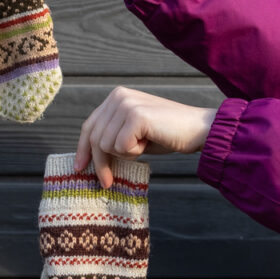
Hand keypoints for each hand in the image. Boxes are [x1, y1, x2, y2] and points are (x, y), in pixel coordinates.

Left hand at [76, 86, 217, 187]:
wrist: (200, 130)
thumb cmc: (168, 135)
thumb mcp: (133, 134)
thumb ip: (112, 137)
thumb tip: (88, 157)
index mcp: (116, 97)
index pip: (90, 126)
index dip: (82, 149)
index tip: (79, 168)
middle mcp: (118, 96)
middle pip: (94, 138)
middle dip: (101, 163)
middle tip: (107, 182)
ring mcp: (126, 104)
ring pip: (106, 144)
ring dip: (125, 154)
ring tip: (144, 144)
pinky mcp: (136, 116)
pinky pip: (121, 147)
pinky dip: (135, 152)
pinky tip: (149, 142)